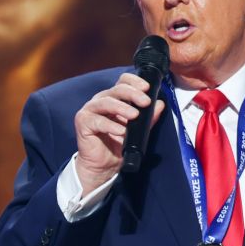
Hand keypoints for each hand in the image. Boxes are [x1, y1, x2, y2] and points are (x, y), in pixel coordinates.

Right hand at [72, 72, 165, 194]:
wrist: (104, 164)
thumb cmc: (119, 144)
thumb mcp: (138, 129)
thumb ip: (148, 117)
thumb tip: (160, 104)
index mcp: (114, 98)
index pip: (122, 82)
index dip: (134, 81)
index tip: (147, 88)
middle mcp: (101, 100)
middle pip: (116, 89)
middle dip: (132, 94)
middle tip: (145, 102)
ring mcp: (90, 110)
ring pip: (106, 102)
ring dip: (122, 108)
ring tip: (135, 115)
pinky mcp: (83, 122)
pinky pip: (97, 121)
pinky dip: (111, 126)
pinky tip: (121, 131)